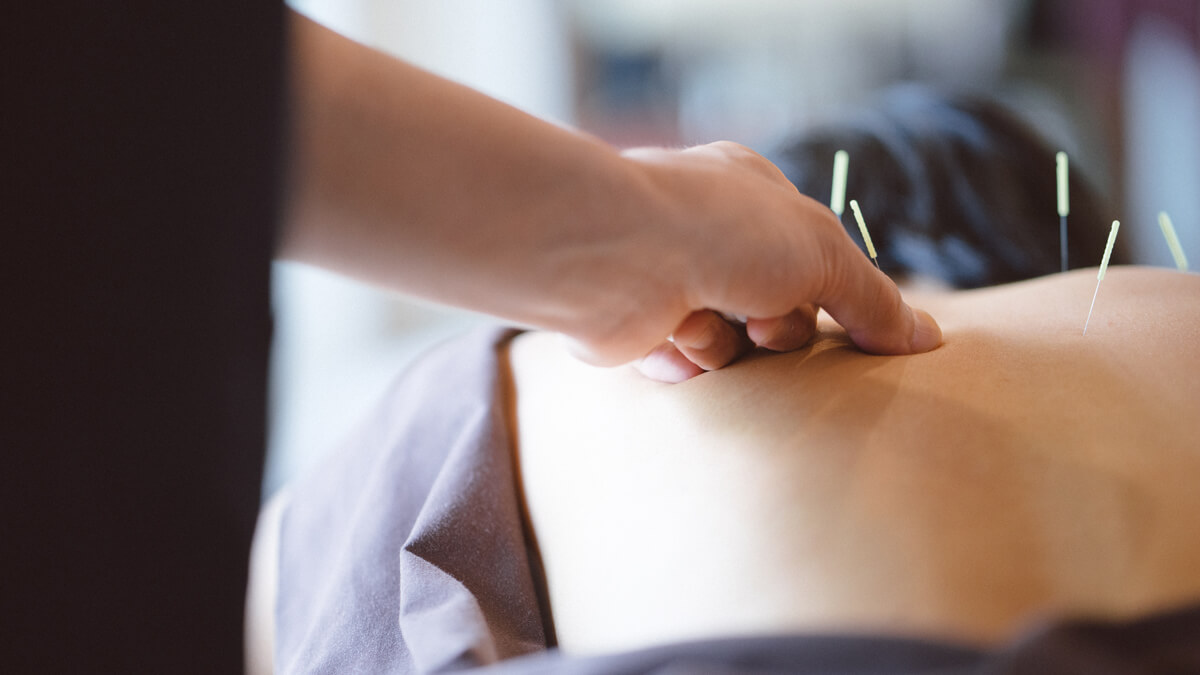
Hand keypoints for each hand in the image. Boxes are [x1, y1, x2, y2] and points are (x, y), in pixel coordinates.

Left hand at [564, 141, 941, 381]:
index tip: (855, 331)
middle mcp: (708, 233)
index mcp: (752, 194)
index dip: (831, 294)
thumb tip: (926, 338)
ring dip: (728, 346)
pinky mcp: (637, 326)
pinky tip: (671, 338)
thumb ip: (873, 300)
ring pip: (732, 344)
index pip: (813, 256)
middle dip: (777, 328)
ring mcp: (669, 279)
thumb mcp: (823, 253)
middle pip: (775, 309)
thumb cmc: (721, 231)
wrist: (615, 254)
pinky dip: (685, 360)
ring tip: (704, 322)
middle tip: (764, 324)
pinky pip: (684, 366)